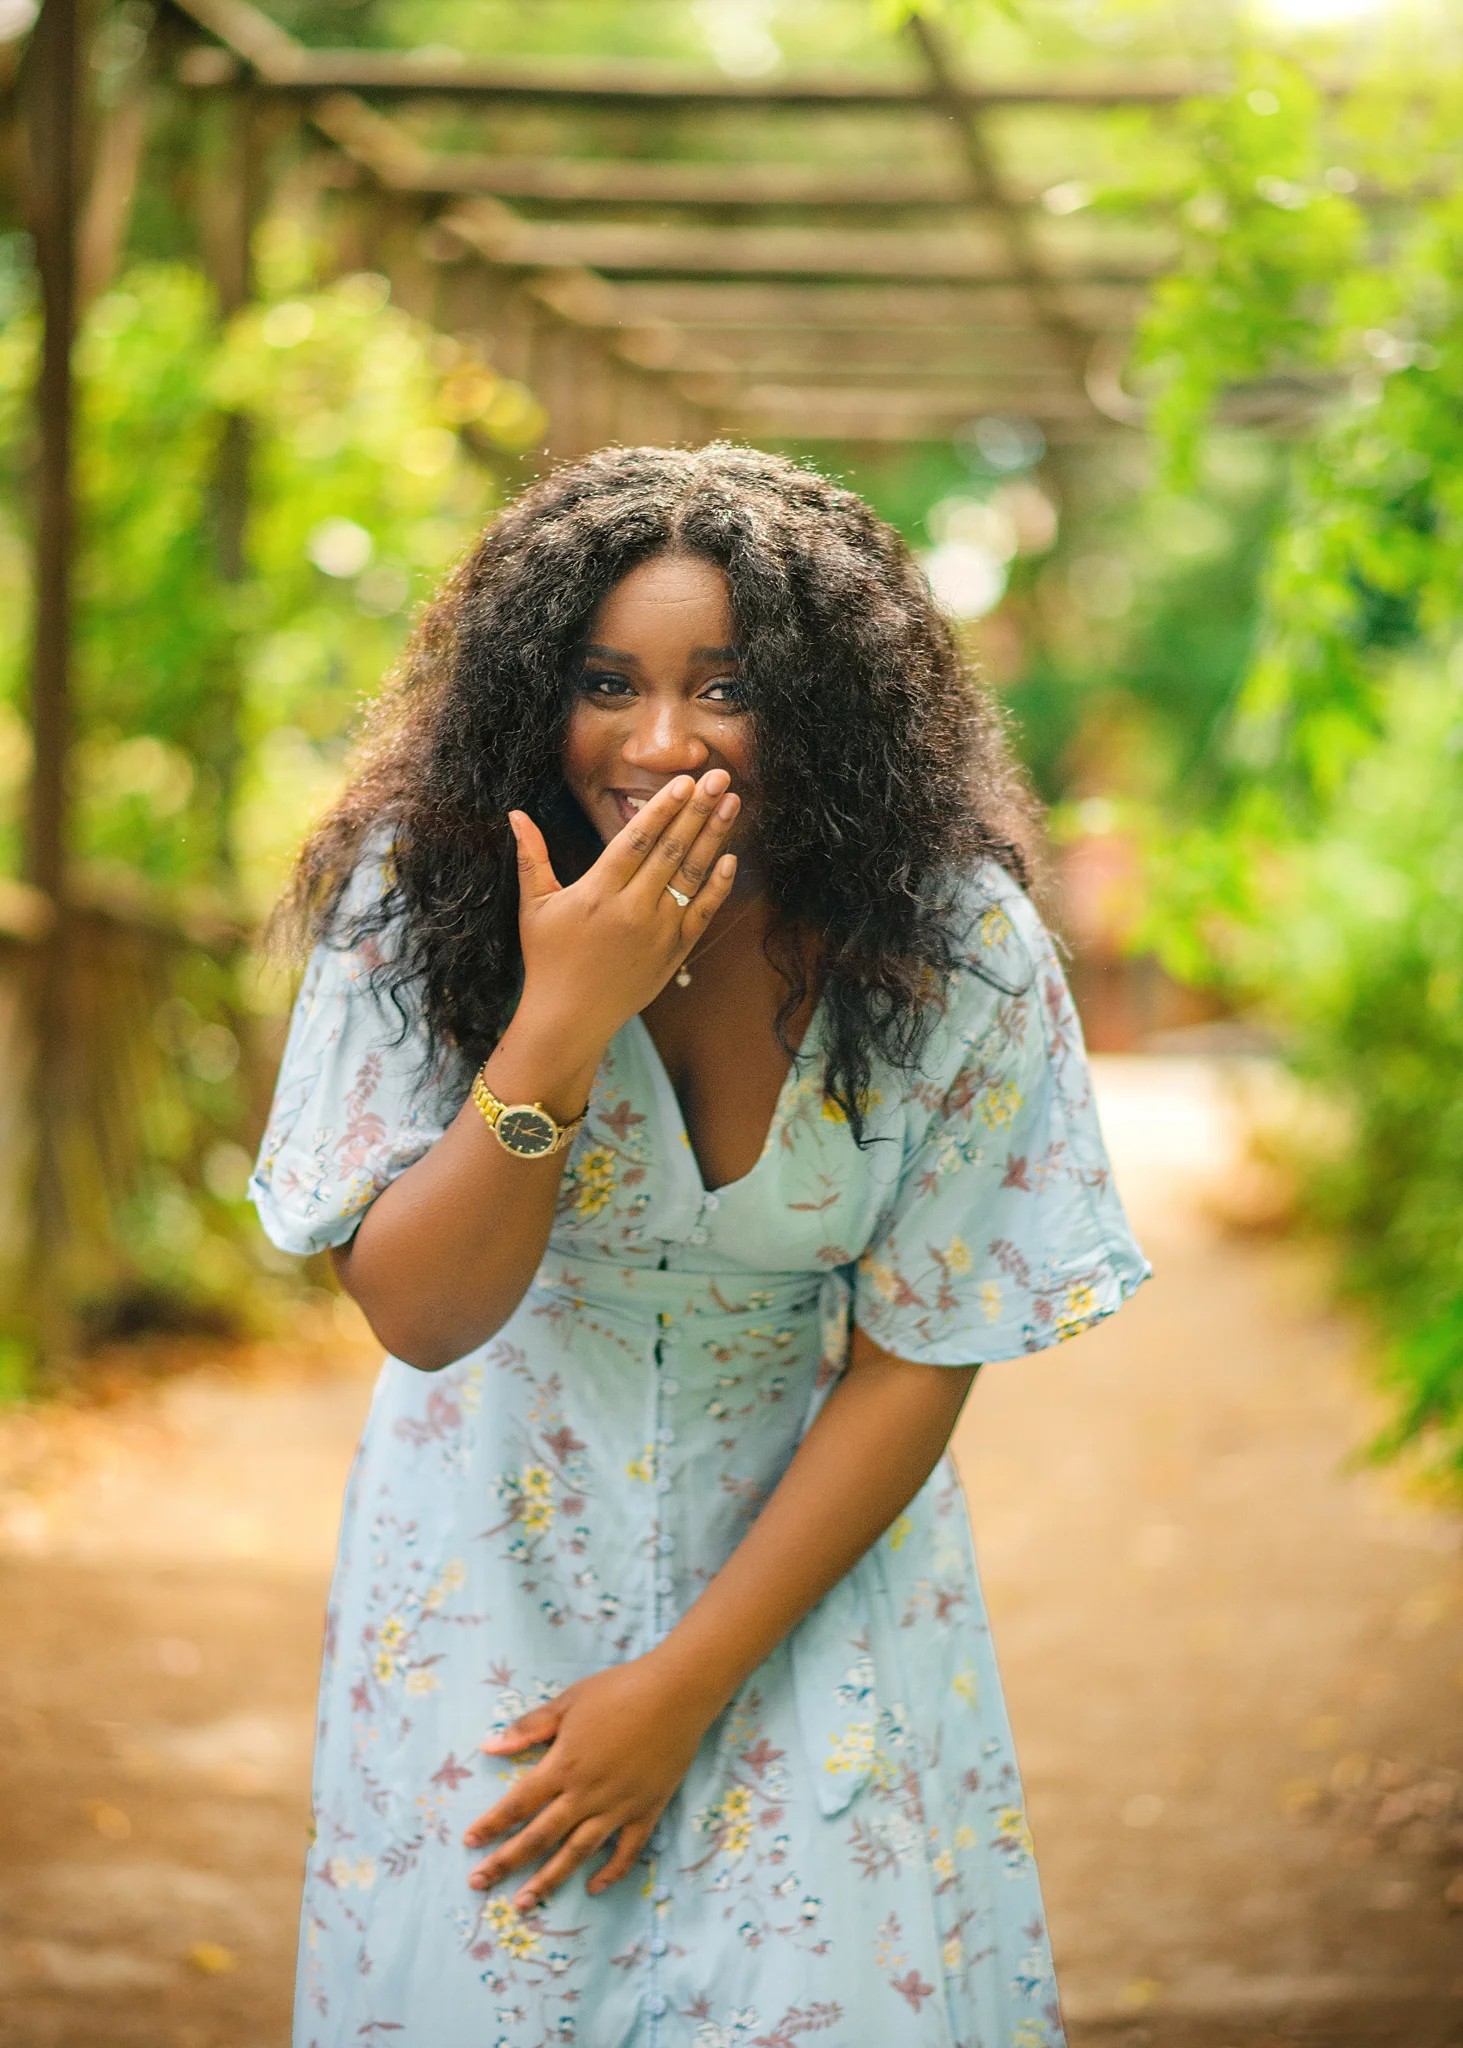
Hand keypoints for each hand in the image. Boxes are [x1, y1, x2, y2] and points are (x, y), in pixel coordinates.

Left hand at [462, 1656, 711, 1907]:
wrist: (676, 1693)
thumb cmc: (619, 1690)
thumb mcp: (568, 1702)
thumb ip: (529, 1728)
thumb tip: (489, 1746)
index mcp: (563, 1765)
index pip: (518, 1803)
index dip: (491, 1824)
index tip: (469, 1841)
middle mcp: (586, 1794)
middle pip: (539, 1836)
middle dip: (506, 1862)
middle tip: (478, 1883)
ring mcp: (617, 1807)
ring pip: (576, 1852)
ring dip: (549, 1879)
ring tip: (524, 1904)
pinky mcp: (646, 1811)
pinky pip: (627, 1851)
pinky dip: (611, 1872)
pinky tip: (594, 1888)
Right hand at [509, 771, 738, 1052]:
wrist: (569, 1019)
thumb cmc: (547, 960)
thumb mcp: (534, 907)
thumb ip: (531, 857)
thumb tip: (515, 814)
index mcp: (597, 893)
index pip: (636, 841)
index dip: (662, 809)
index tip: (684, 781)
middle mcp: (632, 910)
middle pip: (671, 851)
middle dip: (697, 810)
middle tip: (718, 777)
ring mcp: (658, 932)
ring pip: (692, 876)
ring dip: (714, 837)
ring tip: (731, 803)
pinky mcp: (674, 952)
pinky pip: (702, 913)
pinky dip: (717, 886)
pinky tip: (729, 857)